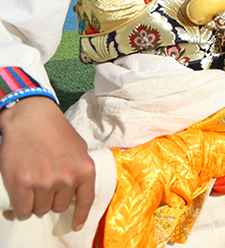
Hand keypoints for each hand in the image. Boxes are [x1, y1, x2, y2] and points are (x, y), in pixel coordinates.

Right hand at [0, 97, 94, 230]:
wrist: (31, 117)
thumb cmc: (55, 131)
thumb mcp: (79, 148)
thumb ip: (80, 168)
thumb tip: (79, 188)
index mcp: (85, 169)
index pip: (85, 200)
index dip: (81, 216)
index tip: (76, 226)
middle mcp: (67, 178)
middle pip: (59, 207)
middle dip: (52, 199)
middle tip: (44, 184)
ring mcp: (45, 182)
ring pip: (40, 209)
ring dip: (35, 202)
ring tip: (32, 184)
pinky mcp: (22, 184)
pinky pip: (23, 210)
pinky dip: (21, 206)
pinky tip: (21, 194)